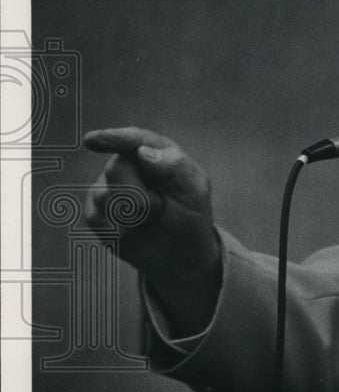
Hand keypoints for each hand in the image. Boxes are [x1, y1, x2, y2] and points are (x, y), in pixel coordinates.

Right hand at [84, 127, 221, 336]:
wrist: (179, 253)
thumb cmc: (191, 216)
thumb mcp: (194, 191)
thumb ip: (174, 166)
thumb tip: (142, 152)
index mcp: (157, 152)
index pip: (135, 139)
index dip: (113, 138)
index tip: (92, 141)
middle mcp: (129, 165)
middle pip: (116, 168)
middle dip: (138, 194)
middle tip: (159, 206)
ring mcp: (110, 187)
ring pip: (102, 194)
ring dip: (130, 215)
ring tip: (147, 217)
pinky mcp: (97, 212)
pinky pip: (94, 218)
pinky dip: (117, 229)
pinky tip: (131, 231)